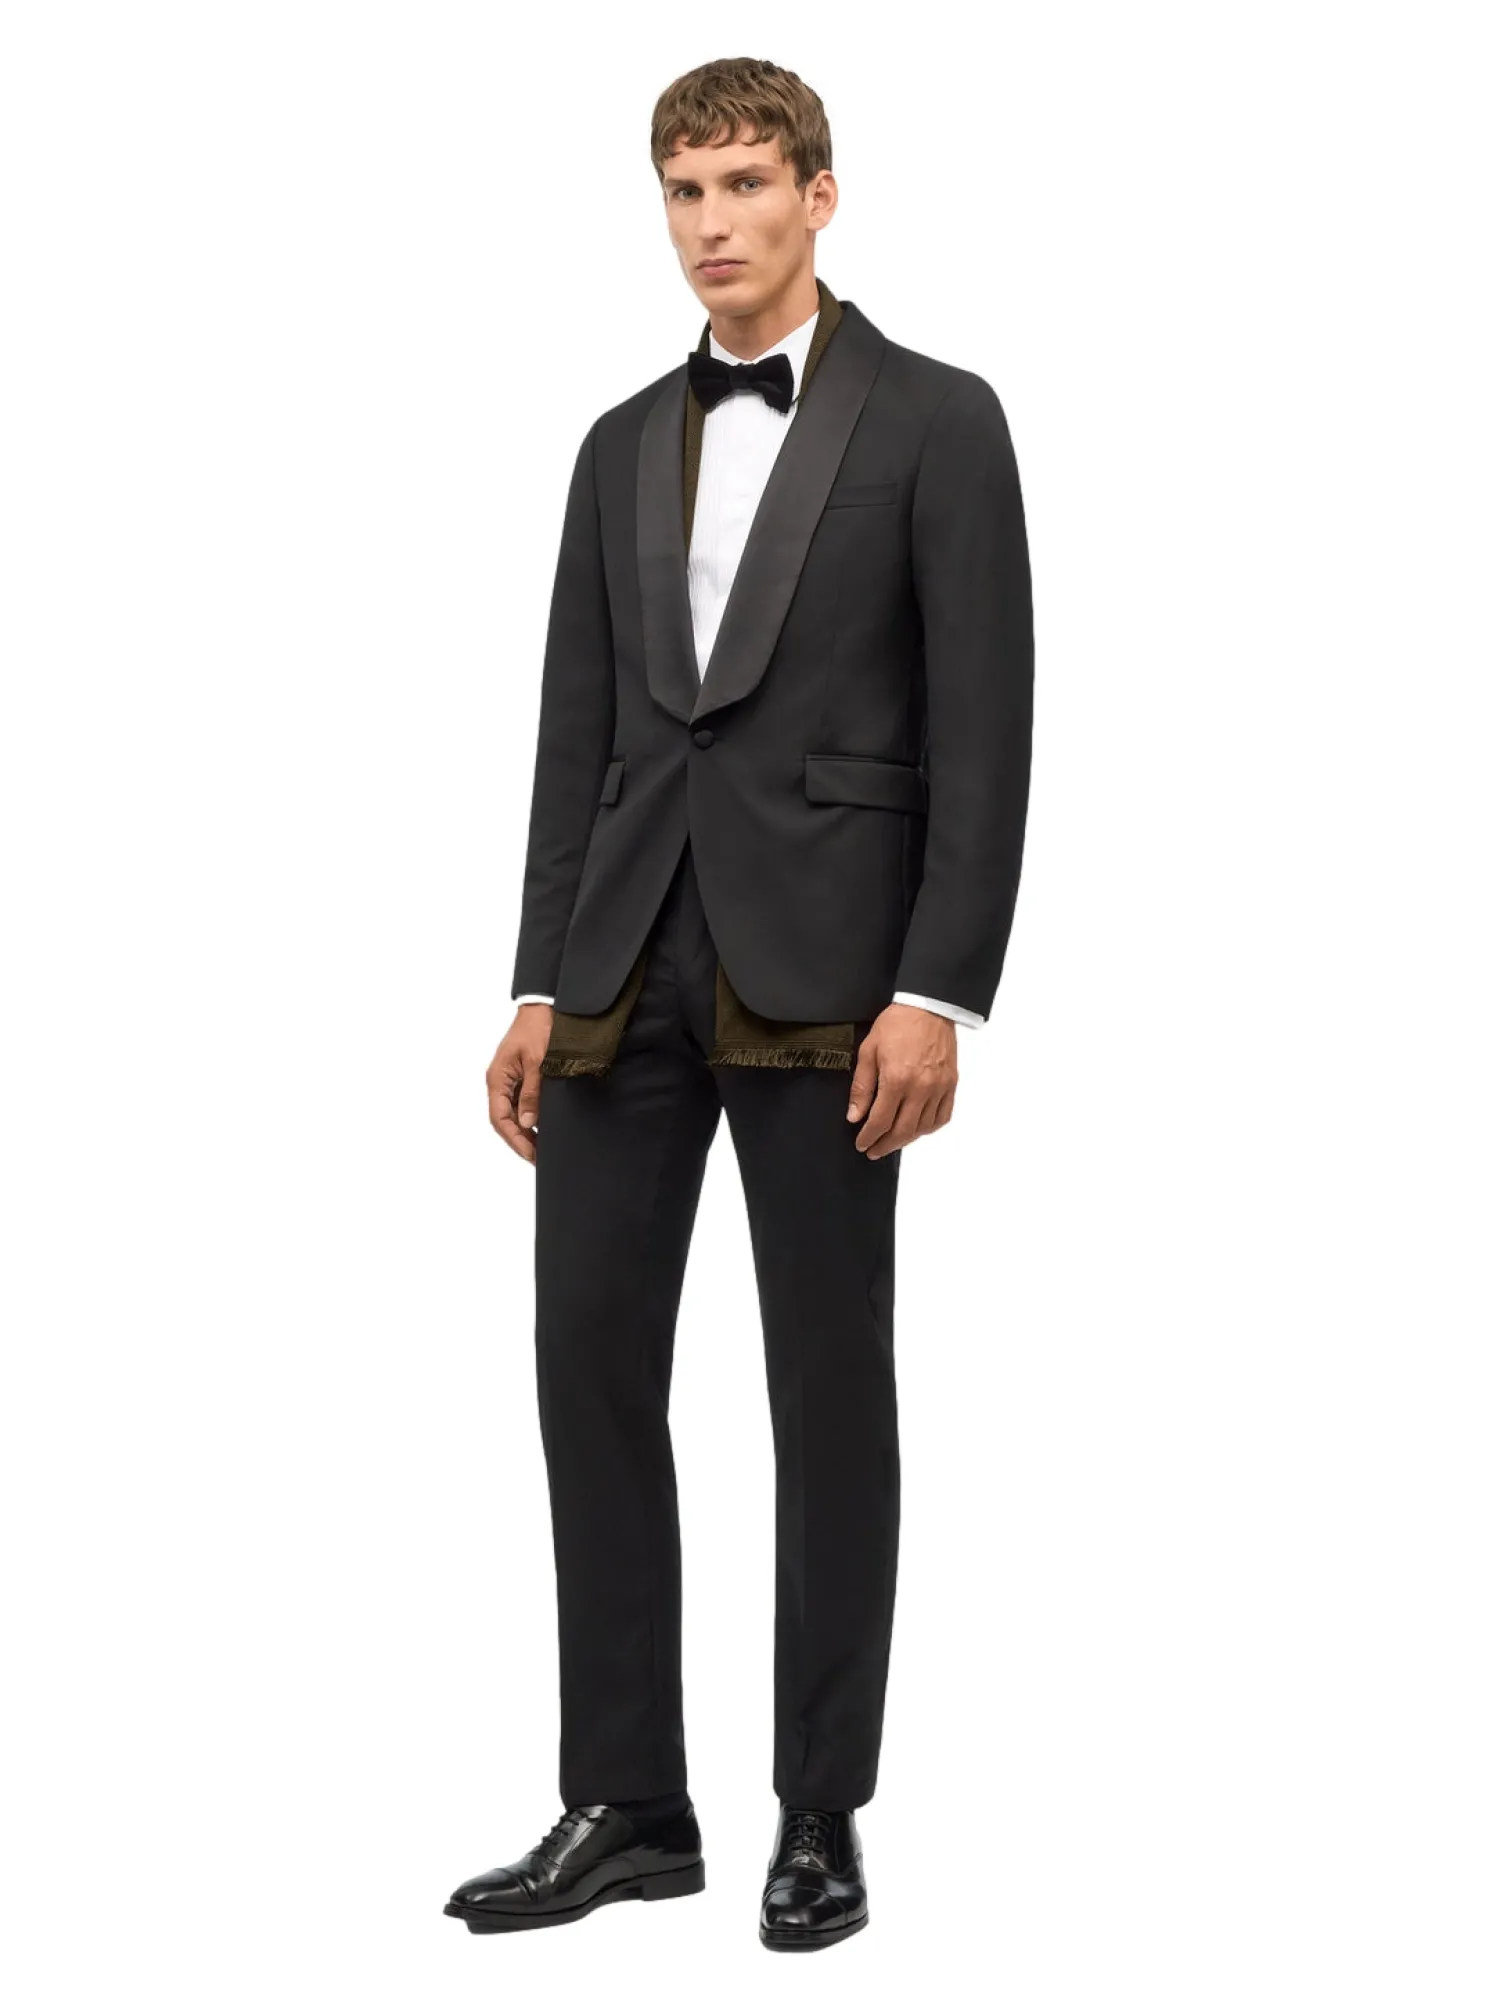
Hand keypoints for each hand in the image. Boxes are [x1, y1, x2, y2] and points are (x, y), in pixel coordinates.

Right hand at [486, 1004, 552, 1164]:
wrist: (542, 1007)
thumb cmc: (538, 1029)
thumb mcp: (538, 1062)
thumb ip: (532, 1093)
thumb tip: (528, 1123)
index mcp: (497, 1079)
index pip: (499, 1118)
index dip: (514, 1139)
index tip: (530, 1153)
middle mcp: (499, 1082)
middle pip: (504, 1121)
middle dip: (520, 1141)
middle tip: (539, 1158)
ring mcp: (508, 1081)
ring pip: (511, 1115)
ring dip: (524, 1133)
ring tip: (541, 1150)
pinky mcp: (519, 1078)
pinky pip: (519, 1105)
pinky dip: (529, 1119)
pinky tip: (541, 1130)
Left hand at [846, 1003, 957, 1159]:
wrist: (928, 1006)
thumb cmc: (895, 1025)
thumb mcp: (869, 1051)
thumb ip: (862, 1087)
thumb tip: (854, 1116)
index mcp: (896, 1080)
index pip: (880, 1121)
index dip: (868, 1137)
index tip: (861, 1144)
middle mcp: (920, 1089)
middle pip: (902, 1131)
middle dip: (885, 1145)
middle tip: (873, 1151)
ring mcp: (939, 1088)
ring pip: (923, 1128)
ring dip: (906, 1140)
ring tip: (892, 1141)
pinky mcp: (951, 1084)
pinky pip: (943, 1116)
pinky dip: (929, 1128)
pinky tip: (918, 1129)